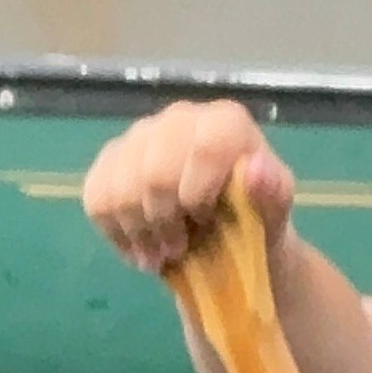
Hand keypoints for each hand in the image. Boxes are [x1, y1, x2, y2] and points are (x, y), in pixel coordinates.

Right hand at [81, 99, 295, 274]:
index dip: (199, 195)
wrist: (229, 238)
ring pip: (118, 189)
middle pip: (153, 174)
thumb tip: (256, 169)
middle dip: (163, 224)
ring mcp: (140, 137)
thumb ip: (273, 192)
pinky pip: (96, 199)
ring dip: (138, 234)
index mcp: (224, 122)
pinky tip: (139, 248)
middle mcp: (179, 118)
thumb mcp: (275, 214)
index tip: (207, 222)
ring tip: (159, 254)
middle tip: (178, 249)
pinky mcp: (111, 161)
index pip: (205, 148)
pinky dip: (116, 235)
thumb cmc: (255, 222)